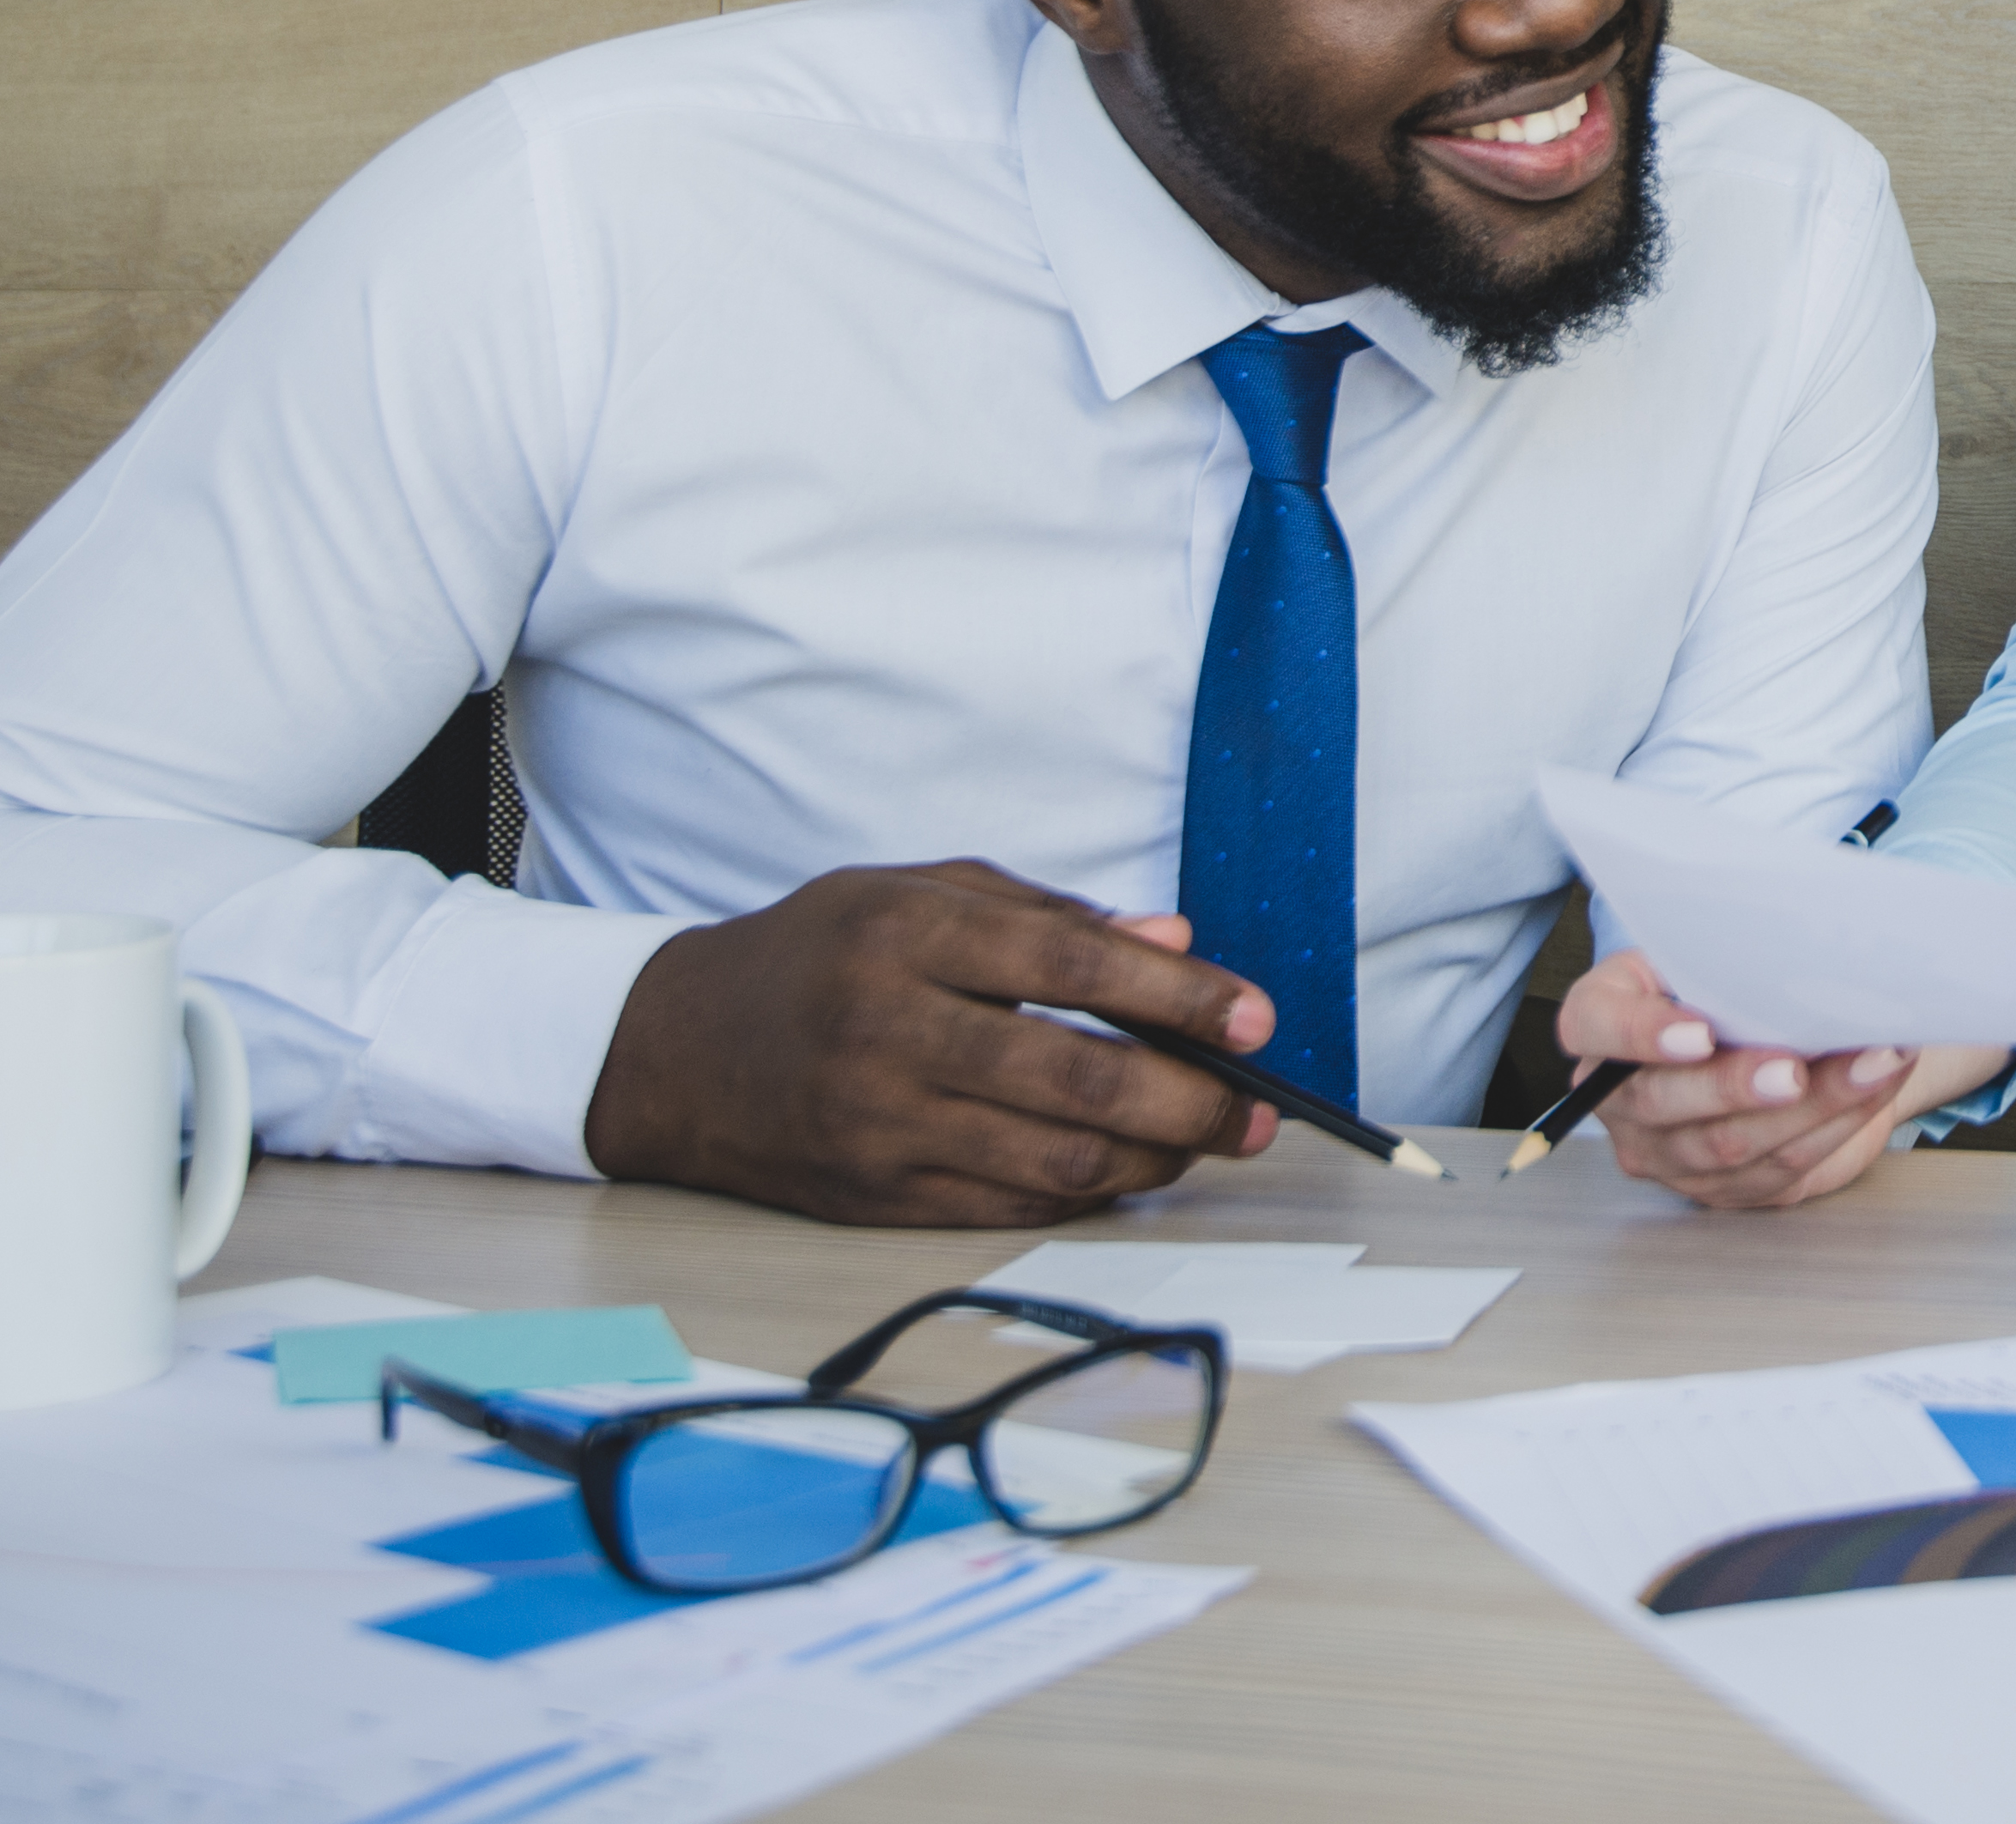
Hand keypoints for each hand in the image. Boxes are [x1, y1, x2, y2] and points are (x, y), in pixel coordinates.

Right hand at [583, 863, 1279, 1226]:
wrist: (674, 1049)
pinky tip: (1128, 1170)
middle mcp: (891, 1032)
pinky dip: (1085, 1193)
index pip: (1074, 965)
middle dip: (1192, 1100)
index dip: (1180, 995)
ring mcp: (880, 1124)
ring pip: (1054, 1157)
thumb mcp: (919, 894)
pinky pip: (1008, 1205)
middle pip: (1078, 1078)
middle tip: (1257, 1109)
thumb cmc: (820, 954)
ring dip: (1155, 1157)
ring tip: (1208, 1140)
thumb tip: (1173, 940)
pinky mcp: (872, 1196)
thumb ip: (1050, 916)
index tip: (1255, 1019)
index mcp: (908, 936)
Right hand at [1560, 947, 2008, 1210]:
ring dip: (1813, 1104)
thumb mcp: (1709, 951)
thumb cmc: (1728, 981)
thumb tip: (1794, 943)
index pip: (1594, 1026)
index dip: (1639, 1034)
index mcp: (1604, 1020)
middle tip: (1794, 1068)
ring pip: (1733, 1144)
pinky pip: (1783, 1165)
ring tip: (1873, 1062)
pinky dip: (1840, 1121)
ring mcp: (1670, 1154)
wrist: (1768, 1034)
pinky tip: (1877, 1084)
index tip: (1699, 1032)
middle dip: (1737, 1086)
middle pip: (1664, 1102)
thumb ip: (1727, 950)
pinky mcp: (1729, 1188)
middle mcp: (1624, 1099)